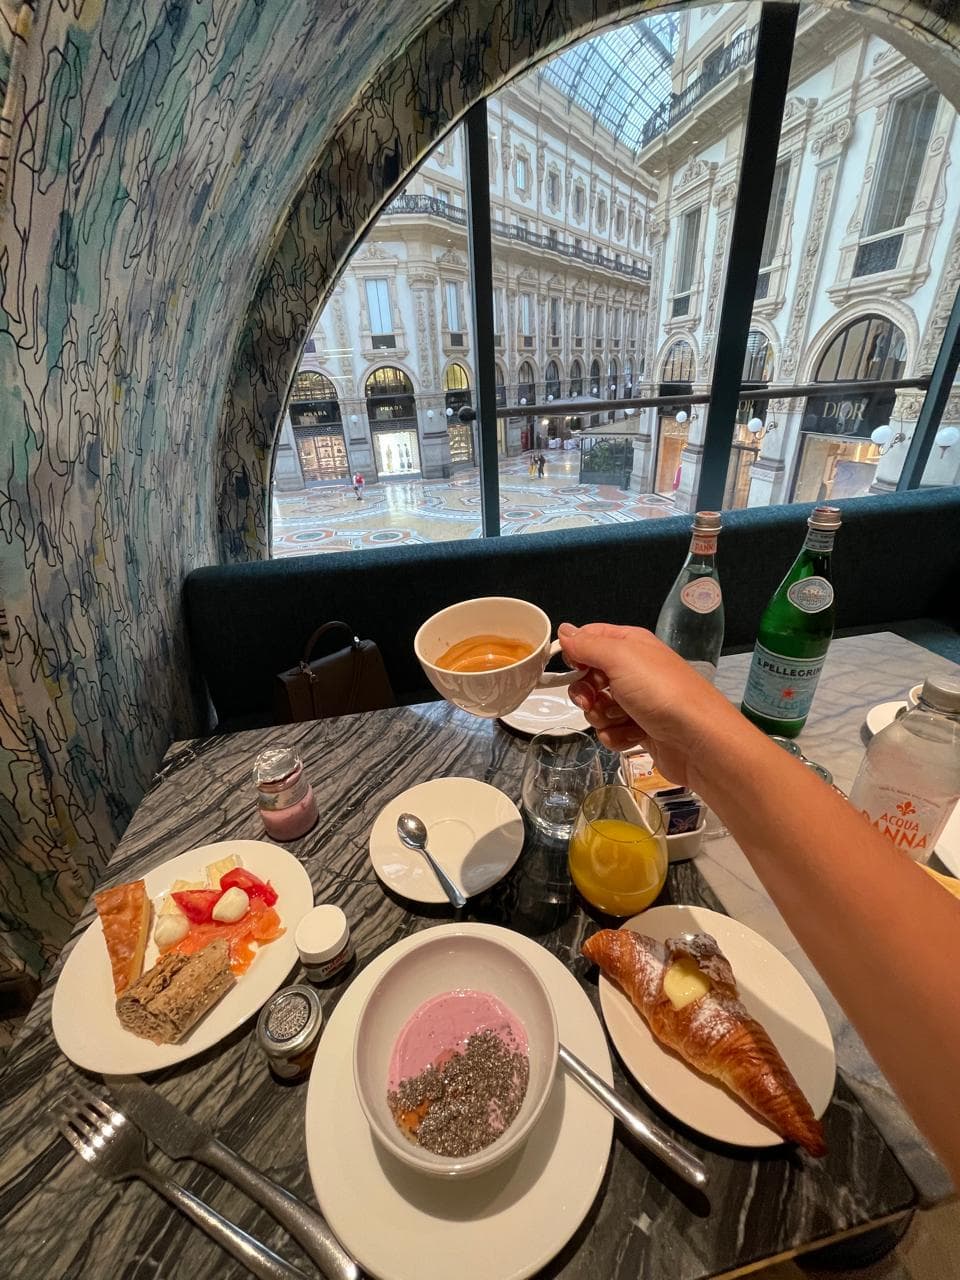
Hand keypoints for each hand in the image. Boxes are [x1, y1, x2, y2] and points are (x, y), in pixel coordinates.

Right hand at [558, 622, 739, 789]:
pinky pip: (612, 731)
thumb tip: (564, 630)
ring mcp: (637, 701)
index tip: (573, 668)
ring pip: (598, 707)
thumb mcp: (620, 657)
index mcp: (630, 644)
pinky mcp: (640, 729)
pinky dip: (617, 736)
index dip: (576, 653)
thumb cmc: (660, 692)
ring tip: (621, 720)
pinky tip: (632, 736)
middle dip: (585, 692)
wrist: (698, 740)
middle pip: (589, 676)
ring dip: (601, 717)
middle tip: (592, 701)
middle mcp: (633, 669)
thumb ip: (588, 644)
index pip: (590, 638)